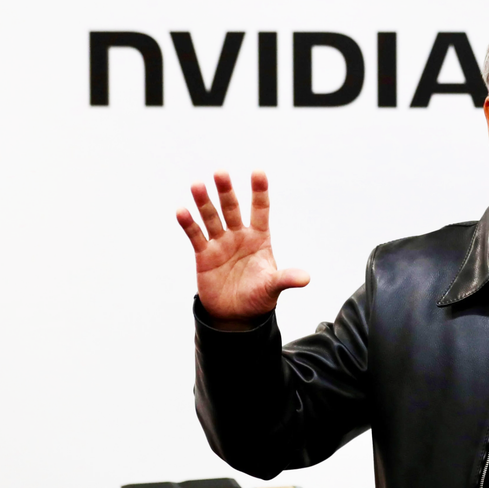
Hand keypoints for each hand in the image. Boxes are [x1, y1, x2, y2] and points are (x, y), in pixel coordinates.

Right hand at [176, 170, 308, 321]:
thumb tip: (306, 278)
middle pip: (232, 209)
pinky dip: (189, 224)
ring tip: (197, 185)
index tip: (258, 172)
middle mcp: (239, 235)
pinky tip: (182, 211)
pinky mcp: (204, 254)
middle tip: (221, 172)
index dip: (259, 191)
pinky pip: (196, 236)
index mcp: (260, 238)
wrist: (235, 315)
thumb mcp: (272, 288)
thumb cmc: (258, 297)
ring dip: (204, 202)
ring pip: (211, 218)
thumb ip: (286, 279)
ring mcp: (221, 243)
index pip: (260, 210)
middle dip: (227, 191)